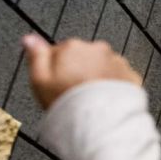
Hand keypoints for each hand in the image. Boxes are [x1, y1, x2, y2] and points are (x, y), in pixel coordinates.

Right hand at [23, 35, 140, 108]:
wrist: (101, 121)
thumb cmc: (70, 102)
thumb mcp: (40, 80)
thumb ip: (36, 55)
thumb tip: (29, 39)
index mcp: (72, 47)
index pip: (60, 51)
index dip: (56, 69)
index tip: (57, 82)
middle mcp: (97, 50)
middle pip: (84, 58)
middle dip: (79, 71)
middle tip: (74, 92)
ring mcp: (117, 62)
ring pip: (103, 67)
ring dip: (98, 78)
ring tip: (91, 98)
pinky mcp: (131, 76)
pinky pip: (120, 78)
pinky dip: (114, 86)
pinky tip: (105, 99)